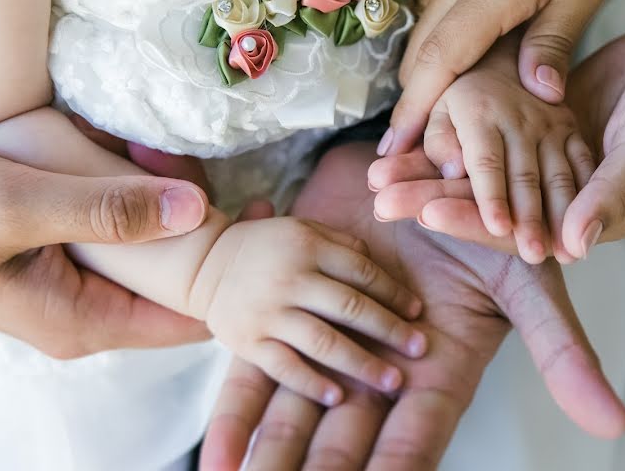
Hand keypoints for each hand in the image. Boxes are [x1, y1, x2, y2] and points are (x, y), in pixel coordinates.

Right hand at [0, 147, 210, 357]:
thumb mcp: (17, 206)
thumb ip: (103, 211)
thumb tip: (194, 211)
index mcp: (84, 321)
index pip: (189, 320)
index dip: (227, 275)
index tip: (248, 218)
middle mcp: (87, 312)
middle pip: (178, 276)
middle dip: (193, 219)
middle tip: (182, 165)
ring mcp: (78, 285)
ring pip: (154, 245)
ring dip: (161, 197)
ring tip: (151, 152)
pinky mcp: (69, 255)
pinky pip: (125, 226)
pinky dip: (133, 190)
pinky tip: (128, 154)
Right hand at [192, 216, 426, 405]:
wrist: (204, 264)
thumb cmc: (266, 247)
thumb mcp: (303, 229)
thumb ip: (342, 243)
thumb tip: (380, 265)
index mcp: (307, 247)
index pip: (362, 272)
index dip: (394, 293)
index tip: (417, 312)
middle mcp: (290, 279)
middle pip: (350, 308)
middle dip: (390, 330)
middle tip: (419, 348)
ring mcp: (268, 313)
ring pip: (323, 341)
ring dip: (362, 363)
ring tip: (393, 381)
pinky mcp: (248, 342)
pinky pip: (284, 366)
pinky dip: (312, 383)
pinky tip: (339, 396)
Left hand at [200, 142, 624, 470]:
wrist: (420, 167)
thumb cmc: (481, 224)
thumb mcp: (525, 284)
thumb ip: (559, 351)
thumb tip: (614, 424)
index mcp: (434, 373)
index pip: (413, 443)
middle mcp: (378, 372)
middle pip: (346, 445)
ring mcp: (330, 345)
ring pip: (296, 418)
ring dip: (272, 462)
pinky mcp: (291, 314)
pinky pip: (256, 373)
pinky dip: (236, 416)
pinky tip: (215, 458)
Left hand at [370, 25, 624, 258]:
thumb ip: (613, 193)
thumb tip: (573, 245)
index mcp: (588, 214)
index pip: (518, 225)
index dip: (471, 216)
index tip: (422, 207)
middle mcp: (563, 196)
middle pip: (488, 202)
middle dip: (433, 197)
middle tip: (376, 192)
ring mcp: (551, 160)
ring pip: (484, 171)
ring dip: (434, 167)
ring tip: (380, 163)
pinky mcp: (546, 128)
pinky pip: (495, 136)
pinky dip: (458, 132)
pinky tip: (418, 125)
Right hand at [381, 0, 624, 154]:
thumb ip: (557, 40)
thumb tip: (539, 97)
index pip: (440, 58)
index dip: (415, 108)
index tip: (396, 148)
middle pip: (418, 54)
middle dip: (413, 106)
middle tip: (415, 154)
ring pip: (417, 37)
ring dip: (423, 81)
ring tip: (431, 126)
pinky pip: (426, 15)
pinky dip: (432, 51)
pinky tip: (447, 77)